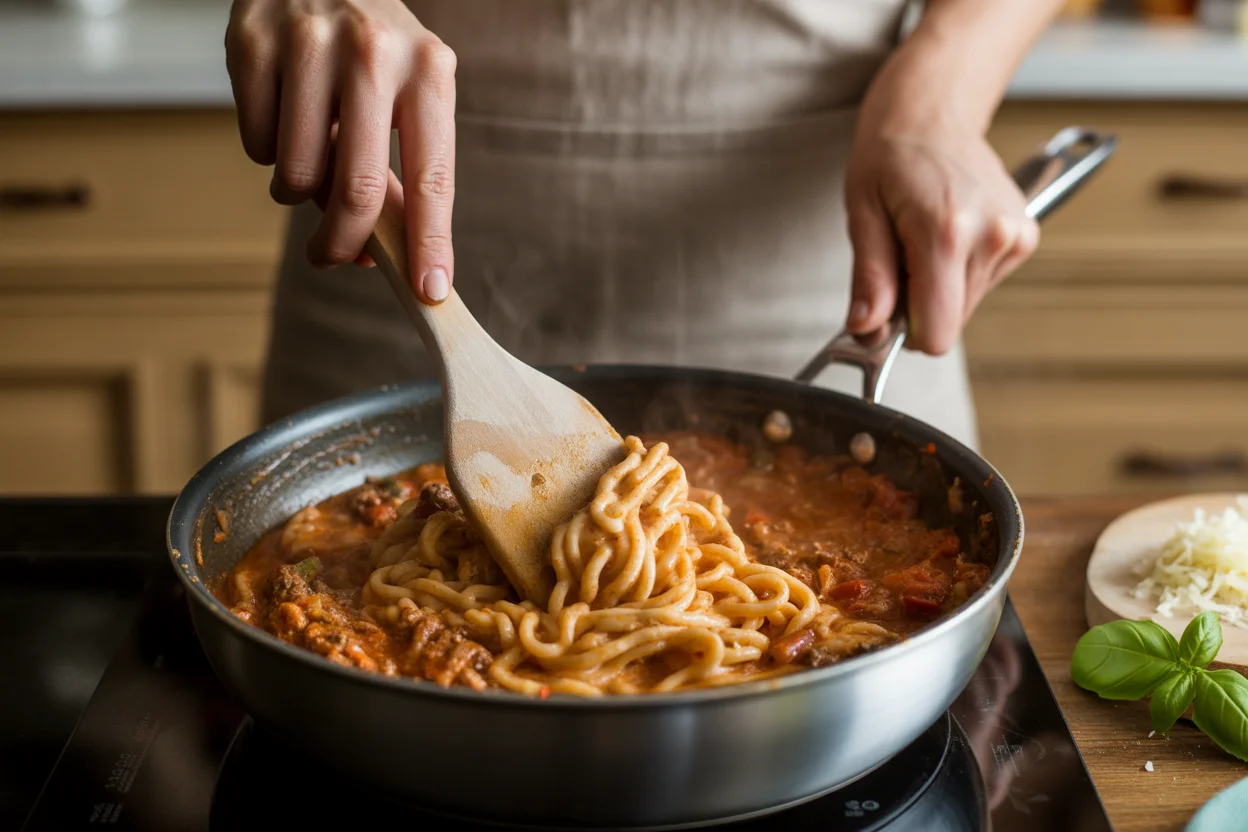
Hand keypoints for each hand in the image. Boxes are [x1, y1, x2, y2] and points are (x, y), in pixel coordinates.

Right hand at [225, 0, 455, 302]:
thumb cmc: (373, 46)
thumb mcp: (410, 90)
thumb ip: (403, 164)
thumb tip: (383, 252)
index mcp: (428, 71)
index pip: (432, 177)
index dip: (431, 241)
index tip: (429, 290)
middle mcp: (373, 53)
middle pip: (357, 188)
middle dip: (343, 241)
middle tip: (331, 258)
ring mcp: (309, 45)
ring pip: (297, 172)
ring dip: (299, 191)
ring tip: (310, 159)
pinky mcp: (253, 44)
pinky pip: (256, 144)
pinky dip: (267, 153)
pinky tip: (283, 118)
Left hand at [843, 127, 1038, 355]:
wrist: (932, 112)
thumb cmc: (890, 155)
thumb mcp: (862, 214)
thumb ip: (869, 278)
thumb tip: (866, 328)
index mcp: (945, 233)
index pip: (937, 333)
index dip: (904, 332)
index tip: (886, 306)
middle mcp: (991, 236)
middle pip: (950, 322)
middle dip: (919, 303)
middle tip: (901, 255)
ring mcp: (1015, 236)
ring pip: (966, 307)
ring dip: (939, 286)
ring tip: (923, 237)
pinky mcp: (1025, 236)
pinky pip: (983, 283)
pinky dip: (959, 271)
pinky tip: (947, 232)